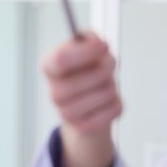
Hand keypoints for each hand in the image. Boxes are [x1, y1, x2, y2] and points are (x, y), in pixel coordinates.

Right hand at [40, 31, 122, 166]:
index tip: (103, 46)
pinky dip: (117, 102)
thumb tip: (98, 44)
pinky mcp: (84, 127)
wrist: (84, 106)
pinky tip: (108, 101)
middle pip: (92, 75)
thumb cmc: (85, 72)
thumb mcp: (84, 48)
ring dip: (113, 85)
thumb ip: (90, 39)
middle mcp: (53, 92)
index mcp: (49, 67)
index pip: (62, 59)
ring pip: (106, 92)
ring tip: (105, 84)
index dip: (87, 51)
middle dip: (107, 67)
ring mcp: (66, 113)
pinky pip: (114, 109)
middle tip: (108, 65)